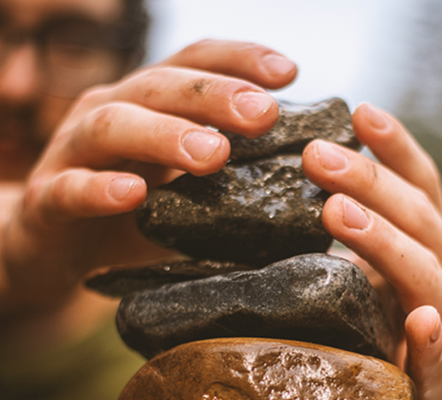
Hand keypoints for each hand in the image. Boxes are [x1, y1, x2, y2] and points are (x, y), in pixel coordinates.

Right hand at [0, 39, 296, 307]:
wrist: (54, 248)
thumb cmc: (132, 211)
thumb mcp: (185, 185)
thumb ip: (230, 177)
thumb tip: (306, 188)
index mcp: (149, 101)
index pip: (194, 62)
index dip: (240, 59)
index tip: (289, 73)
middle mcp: (111, 110)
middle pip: (161, 86)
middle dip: (214, 96)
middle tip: (263, 115)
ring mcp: (74, 150)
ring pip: (114, 125)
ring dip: (166, 134)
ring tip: (214, 155)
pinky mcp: (47, 198)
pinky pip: (70, 187)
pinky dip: (101, 188)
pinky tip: (134, 195)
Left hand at [302, 103, 441, 399]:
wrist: (392, 383)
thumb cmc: (371, 313)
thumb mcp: (361, 260)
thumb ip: (345, 222)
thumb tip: (286, 170)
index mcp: (432, 241)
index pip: (421, 185)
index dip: (396, 147)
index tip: (359, 112)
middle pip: (419, 217)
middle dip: (370, 182)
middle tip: (316, 155)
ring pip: (424, 274)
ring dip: (383, 241)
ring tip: (336, 212)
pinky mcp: (439, 376)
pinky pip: (438, 357)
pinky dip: (430, 338)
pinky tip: (418, 321)